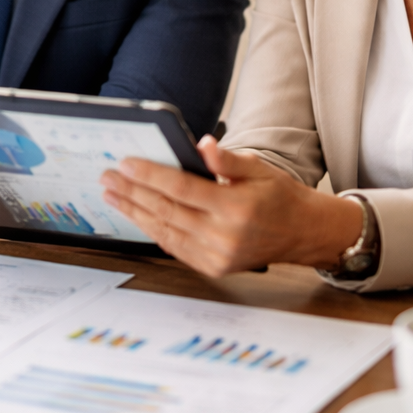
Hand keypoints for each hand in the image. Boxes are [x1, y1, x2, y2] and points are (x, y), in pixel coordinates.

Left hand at [100, 136, 363, 276]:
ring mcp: (218, 256)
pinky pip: (175, 247)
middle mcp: (224, 236)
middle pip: (167, 211)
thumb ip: (227, 160)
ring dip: (135, 212)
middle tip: (107, 178)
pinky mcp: (214, 267)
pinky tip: (137, 215)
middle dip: (132, 193)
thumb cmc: (280, 196)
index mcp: (236, 208)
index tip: (125, 164)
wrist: (304, 234)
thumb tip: (203, 144)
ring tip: (112, 196)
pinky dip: (153, 230)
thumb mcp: (259, 169)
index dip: (150, 176)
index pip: (182, 189)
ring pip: (166, 231)